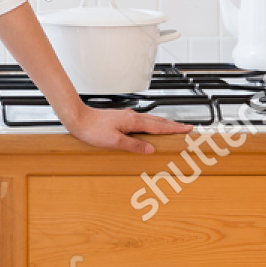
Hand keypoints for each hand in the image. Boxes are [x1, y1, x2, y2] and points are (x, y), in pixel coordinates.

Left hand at [61, 106, 191, 153]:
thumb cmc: (92, 130)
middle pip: (157, 121)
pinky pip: (142, 121)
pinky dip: (151, 124)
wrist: (78, 118)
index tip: (187, 128)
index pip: (159, 126)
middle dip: (172, 125)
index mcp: (133, 121)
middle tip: (185, 128)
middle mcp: (132, 116)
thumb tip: (150, 149)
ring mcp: (126, 116)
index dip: (174, 128)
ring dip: (163, 124)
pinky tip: (148, 128)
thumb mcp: (114, 142)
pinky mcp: (121, 118)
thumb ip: (133, 145)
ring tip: (172, 128)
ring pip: (150, 120)